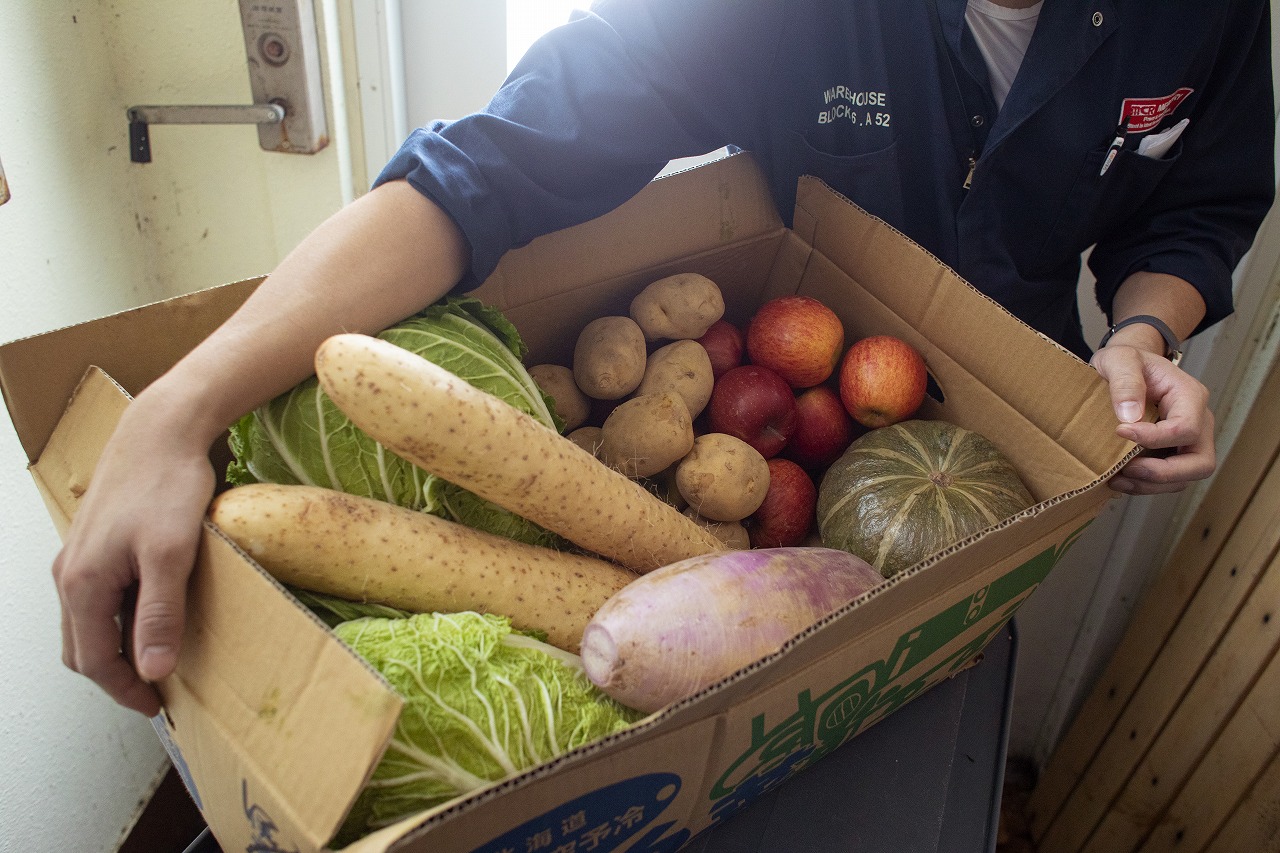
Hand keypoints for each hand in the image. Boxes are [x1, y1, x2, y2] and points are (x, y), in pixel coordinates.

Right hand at [51, 396, 216, 715]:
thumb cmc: (167, 485)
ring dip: (116, 646)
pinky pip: (98, 595)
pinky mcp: (96, 542)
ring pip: (87, 621)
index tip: (157, 706)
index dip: (126, 690)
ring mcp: (79, 557)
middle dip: (116, 674)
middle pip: (83, 647)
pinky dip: (118, 617)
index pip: (95, 661)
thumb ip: (160, 614)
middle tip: (156, 689)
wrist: (161, 430)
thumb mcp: (172, 554)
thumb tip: (153, 669)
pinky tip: (152, 613)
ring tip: (157, 656)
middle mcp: (71, 574)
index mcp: (82, 584)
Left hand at [1089, 344, 1213, 494]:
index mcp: (1190, 396)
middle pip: (1200, 463)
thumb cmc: (1127, 360)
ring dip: (1152, 484)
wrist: (1127, 365)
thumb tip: (1129, 416)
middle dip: (1164, 474)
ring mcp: (1189, 440)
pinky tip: (1120, 480)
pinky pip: (1169, 479)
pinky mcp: (1174, 453)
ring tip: (1117, 479)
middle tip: (1127, 470)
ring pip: (1186, 478)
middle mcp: (1198, 421)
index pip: (1185, 429)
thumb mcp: (1120, 359)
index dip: (1153, 438)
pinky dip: (1146, 485)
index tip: (1119, 431)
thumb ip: (1125, 382)